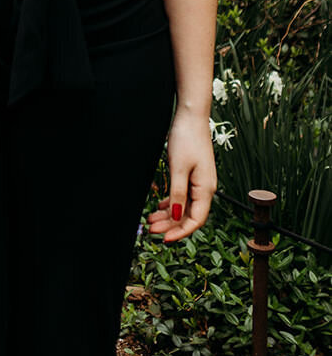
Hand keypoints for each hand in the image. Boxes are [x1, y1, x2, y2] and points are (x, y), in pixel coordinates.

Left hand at [147, 109, 215, 242]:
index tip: (164, 239)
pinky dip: (171, 202)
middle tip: (151, 230)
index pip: (195, 220)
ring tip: (150, 220)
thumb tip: (176, 216)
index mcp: (205, 189)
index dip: (180, 232)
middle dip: (170, 225)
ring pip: (183, 206)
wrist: (191, 115)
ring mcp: (199, 181)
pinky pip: (182, 195)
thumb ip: (177, 193)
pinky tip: (160, 206)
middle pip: (188, 215)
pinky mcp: (192, 174)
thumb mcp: (178, 167)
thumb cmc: (186, 138)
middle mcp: (205, 188)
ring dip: (168, 215)